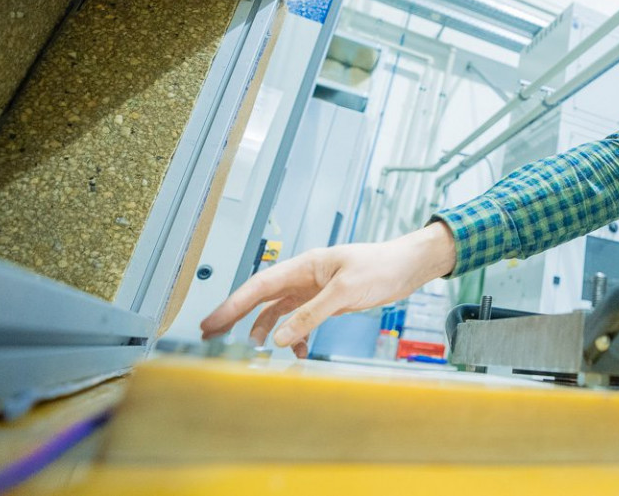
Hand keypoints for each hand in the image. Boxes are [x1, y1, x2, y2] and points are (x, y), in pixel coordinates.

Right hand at [199, 222, 456, 356]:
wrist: (407, 267)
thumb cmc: (381, 267)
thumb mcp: (344, 292)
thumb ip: (311, 315)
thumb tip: (280, 338)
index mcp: (305, 266)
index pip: (259, 286)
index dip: (232, 305)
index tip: (211, 321)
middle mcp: (305, 277)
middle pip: (262, 297)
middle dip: (237, 315)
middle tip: (211, 334)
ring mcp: (315, 290)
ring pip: (279, 311)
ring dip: (266, 330)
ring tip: (253, 350)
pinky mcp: (327, 302)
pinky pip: (301, 320)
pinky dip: (296, 336)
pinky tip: (299, 351)